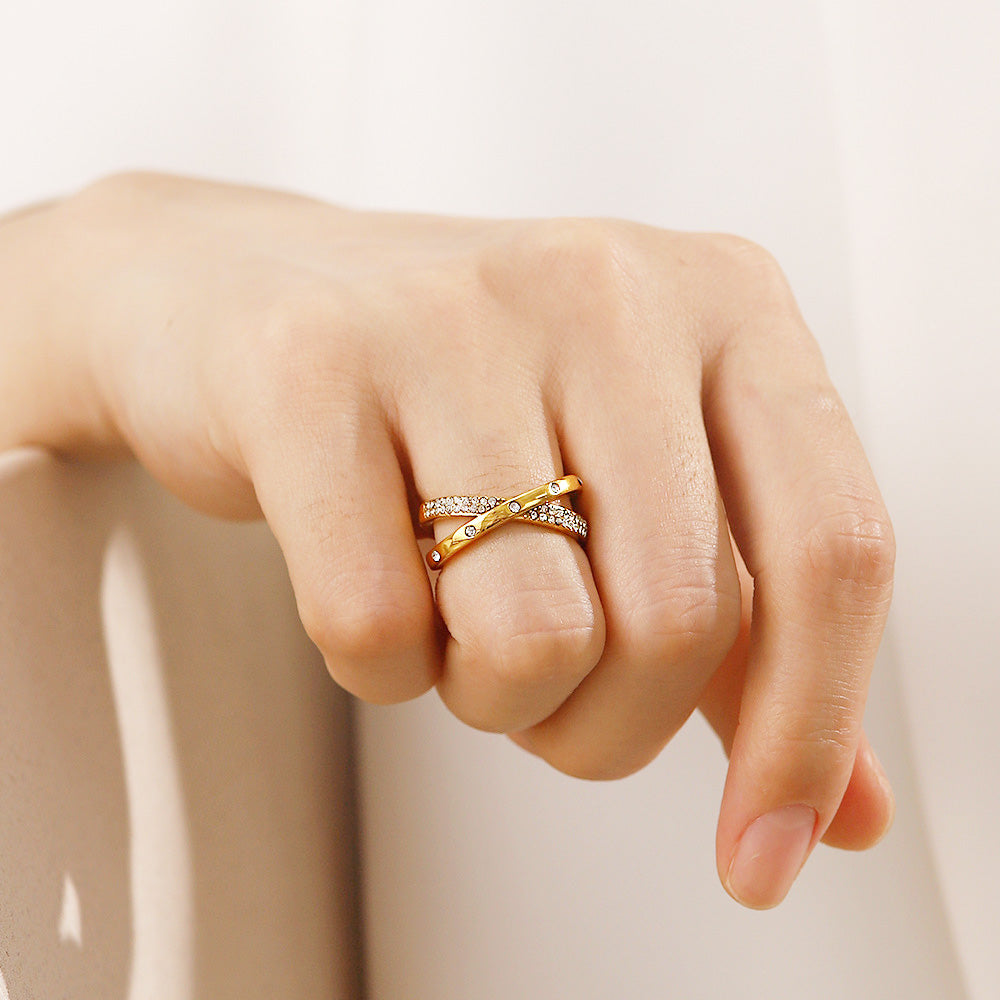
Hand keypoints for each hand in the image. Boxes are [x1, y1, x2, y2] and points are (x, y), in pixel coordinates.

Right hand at [0, 172, 895, 907]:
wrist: (257, 293)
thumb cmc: (473, 402)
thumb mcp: (641, 481)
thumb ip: (749, 638)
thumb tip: (845, 814)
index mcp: (728, 304)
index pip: (833, 548)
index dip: (811, 731)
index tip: (759, 854)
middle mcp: (608, 289)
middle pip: (679, 623)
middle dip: (604, 722)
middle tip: (538, 682)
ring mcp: (454, 316)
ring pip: (533, 640)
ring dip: (492, 696)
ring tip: (450, 618)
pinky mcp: (311, 368)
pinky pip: (375, 623)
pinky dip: (380, 665)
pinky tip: (364, 578)